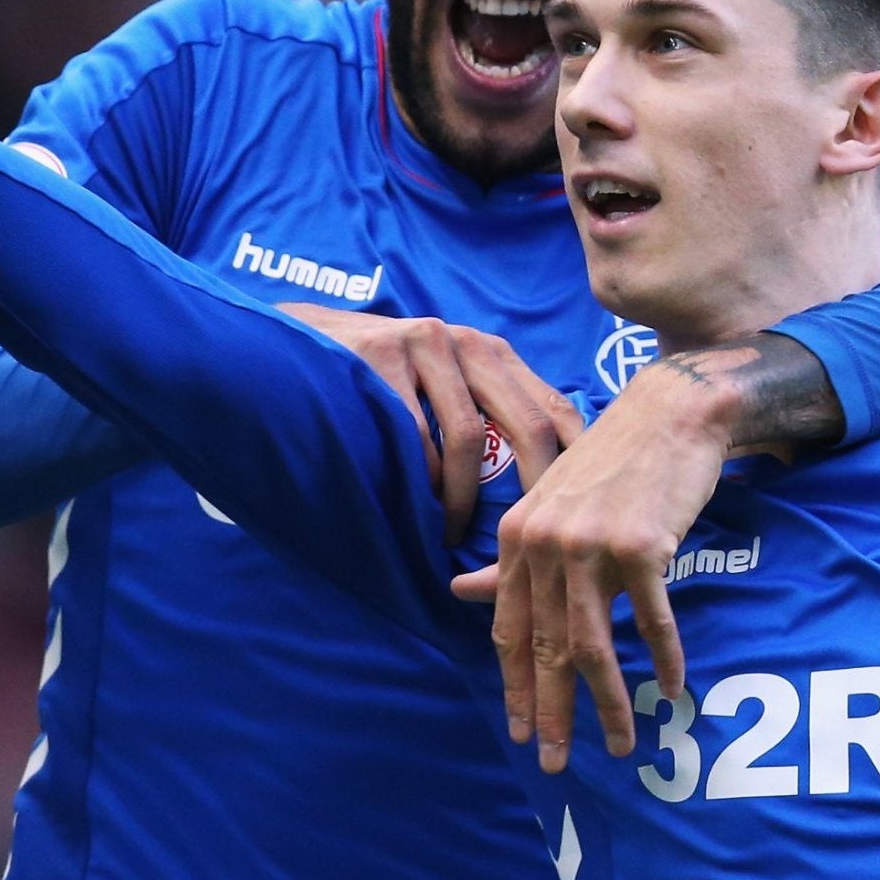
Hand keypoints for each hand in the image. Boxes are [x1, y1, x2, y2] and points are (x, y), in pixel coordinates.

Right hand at [277, 305, 582, 543]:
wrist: (305, 340)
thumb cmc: (384, 379)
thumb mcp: (446, 383)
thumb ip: (489, 413)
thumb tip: (546, 486)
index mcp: (495, 353)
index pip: (556, 410)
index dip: (574, 464)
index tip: (572, 516)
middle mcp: (470, 342)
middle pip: (527, 424)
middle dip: (532, 490)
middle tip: (522, 540)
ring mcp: (427, 344)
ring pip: (468, 437)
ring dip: (463, 498)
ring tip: (455, 535)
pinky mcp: (382, 355)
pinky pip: (415, 434)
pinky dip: (420, 478)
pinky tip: (417, 503)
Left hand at [452, 356, 740, 771]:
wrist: (669, 414)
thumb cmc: (611, 464)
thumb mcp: (550, 507)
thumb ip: (510, 559)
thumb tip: (458, 592)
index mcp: (517, 538)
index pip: (510, 631)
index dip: (515, 687)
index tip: (519, 732)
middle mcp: (546, 544)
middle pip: (547, 649)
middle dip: (550, 713)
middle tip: (553, 764)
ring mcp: (592, 545)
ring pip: (594, 646)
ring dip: (609, 705)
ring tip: (619, 746)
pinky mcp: (642, 545)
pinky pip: (653, 620)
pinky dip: (664, 659)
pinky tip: (674, 690)